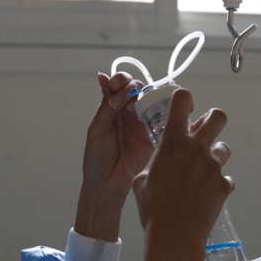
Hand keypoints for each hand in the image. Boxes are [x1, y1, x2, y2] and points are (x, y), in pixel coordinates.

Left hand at [75, 72, 153, 241]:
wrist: (107, 184)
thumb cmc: (97, 158)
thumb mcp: (97, 128)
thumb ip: (105, 105)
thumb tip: (103, 76)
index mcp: (113, 108)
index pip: (120, 85)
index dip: (120, 80)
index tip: (115, 85)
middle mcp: (130, 112)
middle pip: (138, 88)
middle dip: (132, 86)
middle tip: (123, 98)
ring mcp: (143, 123)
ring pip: (151, 100)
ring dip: (145, 96)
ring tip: (134, 105)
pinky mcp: (155, 136)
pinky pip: (162, 119)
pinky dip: (163, 111)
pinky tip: (156, 110)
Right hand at [133, 89, 233, 260]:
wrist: (174, 235)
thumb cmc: (153, 209)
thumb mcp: (141, 181)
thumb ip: (154, 165)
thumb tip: (158, 165)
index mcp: (173, 143)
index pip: (182, 102)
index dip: (184, 99)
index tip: (183, 105)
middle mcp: (196, 149)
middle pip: (218, 116)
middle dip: (214, 120)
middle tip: (206, 133)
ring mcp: (212, 166)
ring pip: (224, 149)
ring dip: (215, 158)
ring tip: (204, 175)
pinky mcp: (223, 185)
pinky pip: (225, 179)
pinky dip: (218, 186)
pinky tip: (206, 198)